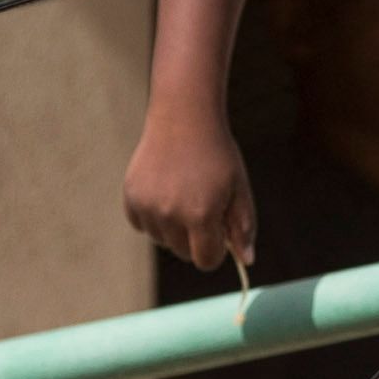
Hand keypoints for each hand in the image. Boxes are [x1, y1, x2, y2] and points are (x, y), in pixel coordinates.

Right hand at [126, 111, 255, 270]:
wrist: (184, 117)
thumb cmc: (217, 154)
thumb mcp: (238, 189)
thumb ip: (243, 227)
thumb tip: (247, 261)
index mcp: (201, 215)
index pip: (206, 261)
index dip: (216, 250)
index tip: (218, 232)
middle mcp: (171, 215)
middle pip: (183, 252)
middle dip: (196, 238)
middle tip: (202, 204)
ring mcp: (147, 207)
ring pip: (162, 239)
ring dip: (173, 227)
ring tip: (183, 192)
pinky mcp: (131, 197)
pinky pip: (143, 225)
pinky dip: (153, 216)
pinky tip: (164, 189)